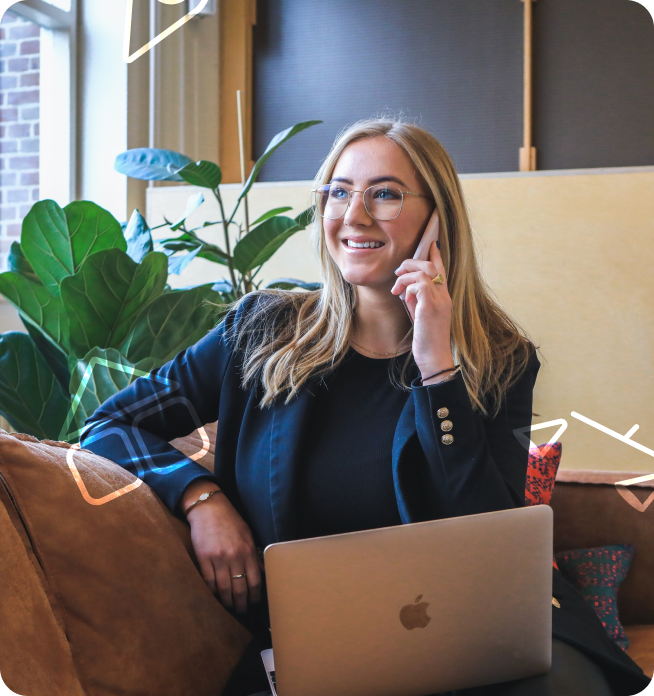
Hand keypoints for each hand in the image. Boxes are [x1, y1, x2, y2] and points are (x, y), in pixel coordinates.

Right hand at [183, 482, 262, 612]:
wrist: (209, 508)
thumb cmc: (230, 521)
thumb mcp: (247, 535)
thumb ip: (252, 555)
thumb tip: (260, 574)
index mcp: (248, 551)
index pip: (254, 581)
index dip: (255, 596)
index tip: (254, 603)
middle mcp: (235, 556)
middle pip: (240, 589)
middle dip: (241, 604)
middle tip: (241, 612)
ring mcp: (218, 558)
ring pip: (224, 589)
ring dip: (227, 602)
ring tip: (228, 609)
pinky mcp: (204, 558)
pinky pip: (209, 581)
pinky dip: (212, 592)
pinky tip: (215, 597)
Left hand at [391, 239, 453, 379]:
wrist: (434, 358)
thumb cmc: (427, 340)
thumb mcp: (421, 315)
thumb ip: (417, 300)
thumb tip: (406, 289)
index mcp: (444, 297)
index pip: (442, 270)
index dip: (435, 255)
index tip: (431, 244)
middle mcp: (444, 296)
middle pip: (431, 266)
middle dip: (411, 263)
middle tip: (397, 273)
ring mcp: (439, 301)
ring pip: (424, 272)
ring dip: (405, 276)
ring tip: (396, 289)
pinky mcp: (431, 307)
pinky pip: (419, 285)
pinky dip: (408, 287)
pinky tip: (404, 298)